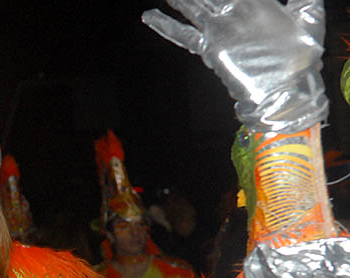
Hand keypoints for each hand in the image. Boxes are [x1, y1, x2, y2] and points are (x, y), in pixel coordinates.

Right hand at [143, 0, 326, 132]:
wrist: (286, 88)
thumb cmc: (302, 55)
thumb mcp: (308, 15)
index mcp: (256, 3)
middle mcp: (234, 14)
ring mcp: (219, 31)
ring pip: (193, 8)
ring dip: (180, 1)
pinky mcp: (210, 48)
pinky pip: (183, 34)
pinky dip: (165, 26)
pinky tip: (149, 16)